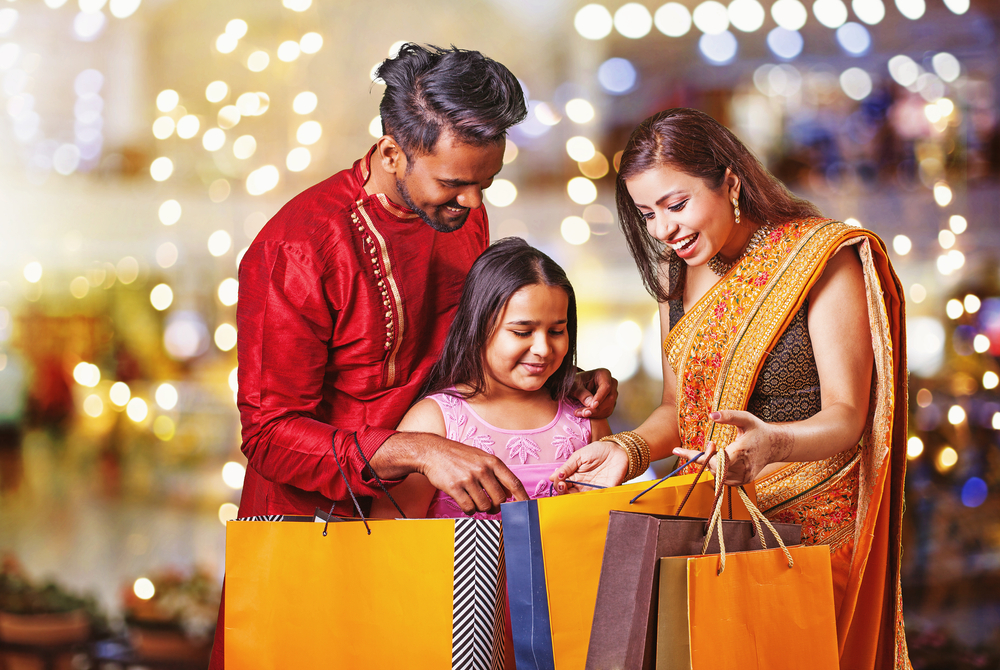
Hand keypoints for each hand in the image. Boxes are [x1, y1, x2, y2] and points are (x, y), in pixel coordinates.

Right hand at [418, 438, 528, 514]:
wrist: (432, 451)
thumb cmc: (459, 456)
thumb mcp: (481, 458)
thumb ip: (497, 474)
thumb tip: (511, 493)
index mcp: (492, 461)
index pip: (514, 483)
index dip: (523, 498)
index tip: (527, 508)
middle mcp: (482, 469)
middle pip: (500, 499)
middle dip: (496, 506)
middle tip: (491, 506)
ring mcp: (468, 478)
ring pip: (485, 506)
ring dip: (481, 508)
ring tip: (474, 499)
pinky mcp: (454, 488)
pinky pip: (469, 508)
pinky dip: (469, 510)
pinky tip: (465, 502)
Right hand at [548, 440, 628, 492]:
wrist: (618, 450)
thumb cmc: (598, 450)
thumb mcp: (579, 456)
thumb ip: (567, 467)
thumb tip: (552, 477)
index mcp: (574, 476)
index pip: (562, 485)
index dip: (558, 484)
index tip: (559, 479)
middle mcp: (582, 485)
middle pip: (568, 494)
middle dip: (562, 492)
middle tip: (562, 485)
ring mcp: (592, 490)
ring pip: (579, 500)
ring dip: (573, 498)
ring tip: (570, 491)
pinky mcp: (604, 492)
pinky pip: (595, 500)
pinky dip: (588, 500)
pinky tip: (584, 495)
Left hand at [572, 368, 618, 418]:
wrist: (575, 387)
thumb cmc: (575, 382)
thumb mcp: (574, 385)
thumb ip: (581, 393)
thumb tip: (590, 403)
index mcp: (603, 374)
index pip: (606, 386)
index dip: (600, 397)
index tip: (593, 405)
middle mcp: (611, 383)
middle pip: (609, 398)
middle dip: (596, 408)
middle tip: (584, 413)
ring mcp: (612, 394)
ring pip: (609, 407)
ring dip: (595, 413)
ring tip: (581, 413)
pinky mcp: (609, 403)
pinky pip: (606, 412)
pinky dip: (596, 416)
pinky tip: (586, 415)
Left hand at [673, 410, 791, 485]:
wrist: (774, 445)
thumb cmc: (758, 430)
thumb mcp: (745, 418)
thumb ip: (729, 416)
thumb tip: (711, 416)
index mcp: (741, 452)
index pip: (712, 458)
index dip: (694, 455)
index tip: (676, 450)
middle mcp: (742, 468)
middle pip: (712, 467)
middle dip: (706, 456)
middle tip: (712, 443)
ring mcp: (743, 477)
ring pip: (716, 474)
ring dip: (712, 463)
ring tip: (723, 450)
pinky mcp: (744, 481)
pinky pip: (723, 478)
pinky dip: (720, 469)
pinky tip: (726, 459)